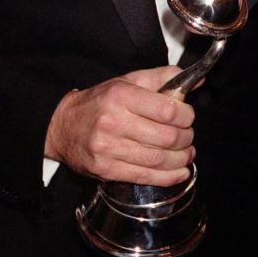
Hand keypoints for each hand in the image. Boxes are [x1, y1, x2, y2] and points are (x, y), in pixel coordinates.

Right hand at [44, 66, 194, 185]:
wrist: (62, 126)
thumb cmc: (100, 102)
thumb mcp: (128, 81)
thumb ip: (163, 78)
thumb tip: (195, 81)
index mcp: (121, 96)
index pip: (166, 109)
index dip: (186, 116)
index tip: (188, 117)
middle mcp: (113, 122)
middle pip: (166, 137)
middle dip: (186, 138)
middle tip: (189, 136)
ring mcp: (108, 148)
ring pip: (158, 159)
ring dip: (180, 159)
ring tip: (187, 154)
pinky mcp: (106, 170)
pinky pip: (144, 176)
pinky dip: (167, 177)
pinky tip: (179, 172)